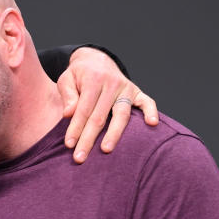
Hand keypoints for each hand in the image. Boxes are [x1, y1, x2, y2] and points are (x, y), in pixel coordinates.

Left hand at [59, 46, 158, 162]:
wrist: (96, 60)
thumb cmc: (79, 75)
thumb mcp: (66, 79)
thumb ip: (68, 95)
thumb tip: (68, 114)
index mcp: (93, 80)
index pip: (83, 109)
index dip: (76, 128)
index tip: (69, 145)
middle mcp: (112, 84)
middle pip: (100, 116)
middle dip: (89, 139)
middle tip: (80, 158)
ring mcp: (126, 88)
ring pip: (122, 114)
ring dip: (114, 134)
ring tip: (106, 150)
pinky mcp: (137, 92)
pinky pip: (147, 102)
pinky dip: (151, 111)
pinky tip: (152, 124)